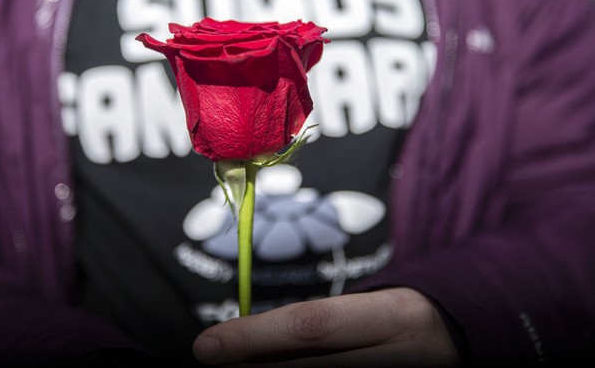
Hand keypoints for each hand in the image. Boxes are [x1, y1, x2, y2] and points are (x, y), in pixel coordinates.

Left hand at [193, 287, 459, 366]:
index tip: (206, 346)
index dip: (254, 337)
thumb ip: (317, 326)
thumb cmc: (400, 320)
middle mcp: (402, 358)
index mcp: (393, 315)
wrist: (466, 340)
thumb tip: (245, 341)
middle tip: (214, 365)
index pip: (311, 325)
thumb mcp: (368, 310)